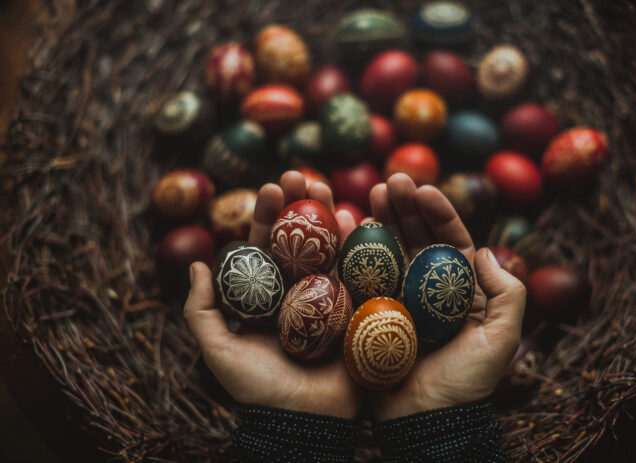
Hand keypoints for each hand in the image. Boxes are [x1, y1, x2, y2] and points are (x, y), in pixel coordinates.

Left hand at [183, 171, 361, 418]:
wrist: (303, 424)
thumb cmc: (258, 391)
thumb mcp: (219, 351)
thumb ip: (201, 311)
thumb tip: (197, 265)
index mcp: (269, 297)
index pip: (267, 247)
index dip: (269, 216)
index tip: (272, 187)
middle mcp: (300, 293)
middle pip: (301, 241)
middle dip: (300, 206)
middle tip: (301, 175)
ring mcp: (331, 300)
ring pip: (330, 249)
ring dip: (329, 215)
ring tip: (325, 187)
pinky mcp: (357, 311)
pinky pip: (359, 273)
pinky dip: (359, 245)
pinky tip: (356, 216)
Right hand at [369, 174, 525, 420]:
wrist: (424, 422)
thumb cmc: (466, 383)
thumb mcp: (500, 339)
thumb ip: (506, 294)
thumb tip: (485, 251)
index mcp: (458, 290)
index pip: (449, 241)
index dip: (438, 212)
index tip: (422, 189)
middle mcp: (425, 290)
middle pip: (415, 239)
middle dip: (404, 208)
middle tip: (390, 183)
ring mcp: (395, 299)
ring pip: (387, 251)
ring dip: (379, 221)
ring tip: (370, 194)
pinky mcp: (369, 312)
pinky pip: (361, 276)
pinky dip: (354, 251)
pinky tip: (347, 226)